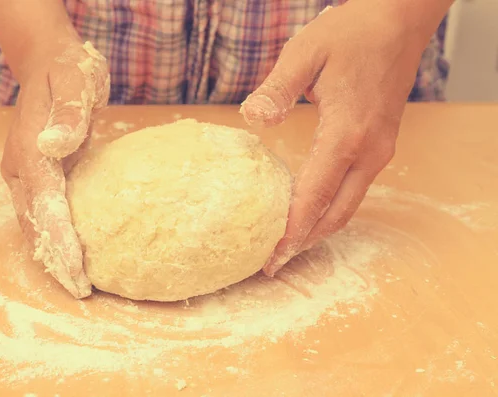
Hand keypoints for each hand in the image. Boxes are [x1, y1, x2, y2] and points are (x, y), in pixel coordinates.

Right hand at [0, 38, 109, 297]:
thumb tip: (56, 145)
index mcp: (29, 150)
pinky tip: (73, 254)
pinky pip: (44, 212)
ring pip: (35, 222)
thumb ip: (68, 112)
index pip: (44, 204)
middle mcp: (21, 168)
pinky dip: (56, 236)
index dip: (60, 238)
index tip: (76, 269)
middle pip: (34, 222)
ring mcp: (26, 173)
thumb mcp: (75, 80)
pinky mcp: (39, 174)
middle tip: (80, 290)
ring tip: (76, 283)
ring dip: (53, 252)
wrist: (51, 63)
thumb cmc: (68, 71)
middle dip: (56, 257)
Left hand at [241, 1, 437, 275]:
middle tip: (274, 263)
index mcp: (347, 134)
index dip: (291, 231)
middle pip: (335, 214)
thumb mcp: (306, 52)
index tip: (271, 258)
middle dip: (304, 242)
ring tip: (288, 246)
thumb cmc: (351, 33)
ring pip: (347, 206)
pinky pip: (353, 190)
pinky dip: (329, 210)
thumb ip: (277, 88)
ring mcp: (379, 151)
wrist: (398, 23)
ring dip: (318, 229)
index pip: (314, 197)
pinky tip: (308, 212)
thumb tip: (251, 119)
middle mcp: (368, 152)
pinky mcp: (379, 146)